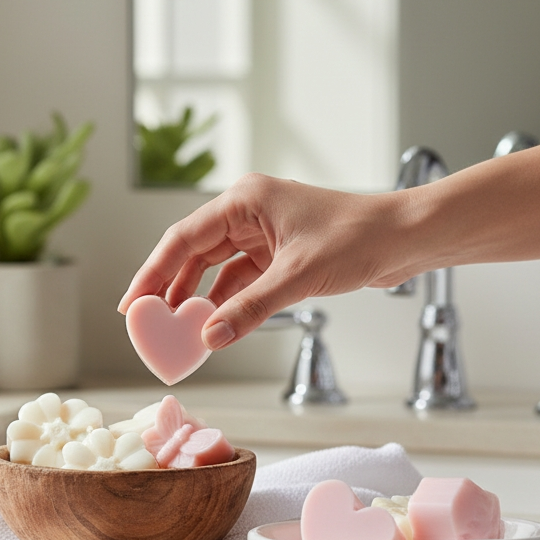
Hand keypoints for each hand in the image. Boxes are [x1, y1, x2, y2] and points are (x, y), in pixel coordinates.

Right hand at [118, 174, 411, 349]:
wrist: (407, 238)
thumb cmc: (361, 237)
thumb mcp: (298, 276)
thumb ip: (251, 308)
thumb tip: (210, 338)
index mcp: (245, 200)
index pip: (183, 239)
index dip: (153, 273)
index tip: (132, 304)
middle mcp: (248, 213)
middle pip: (193, 254)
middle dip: (170, 289)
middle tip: (147, 322)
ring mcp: (263, 234)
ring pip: (215, 270)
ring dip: (198, 300)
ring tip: (176, 331)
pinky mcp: (279, 254)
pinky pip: (240, 281)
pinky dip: (227, 303)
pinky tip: (214, 326)